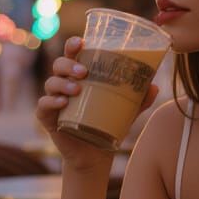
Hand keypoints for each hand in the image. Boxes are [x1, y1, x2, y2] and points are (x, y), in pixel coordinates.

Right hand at [36, 37, 160, 170]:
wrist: (96, 155)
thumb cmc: (108, 125)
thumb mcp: (126, 111)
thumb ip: (139, 99)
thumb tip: (155, 87)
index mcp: (80, 76)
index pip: (73, 54)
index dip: (73, 45)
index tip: (81, 42)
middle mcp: (64, 84)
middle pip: (59, 64)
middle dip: (69, 64)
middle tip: (84, 71)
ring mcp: (54, 100)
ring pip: (50, 83)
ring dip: (62, 83)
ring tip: (77, 89)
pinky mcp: (48, 118)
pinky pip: (43, 106)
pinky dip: (51, 102)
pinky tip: (63, 102)